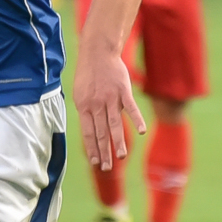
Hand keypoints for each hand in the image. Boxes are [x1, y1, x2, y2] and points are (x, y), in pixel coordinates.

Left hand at [72, 48, 145, 171]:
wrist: (98, 53)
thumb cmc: (88, 75)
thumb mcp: (80, 94)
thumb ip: (86, 112)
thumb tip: (89, 130)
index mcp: (84, 107)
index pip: (88, 133)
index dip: (92, 148)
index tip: (95, 163)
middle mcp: (96, 105)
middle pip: (100, 133)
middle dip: (103, 152)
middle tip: (105, 168)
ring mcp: (110, 98)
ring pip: (114, 124)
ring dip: (118, 142)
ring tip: (120, 157)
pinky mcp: (123, 91)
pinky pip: (131, 108)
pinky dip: (136, 120)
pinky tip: (141, 132)